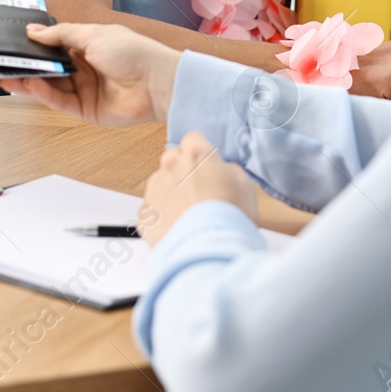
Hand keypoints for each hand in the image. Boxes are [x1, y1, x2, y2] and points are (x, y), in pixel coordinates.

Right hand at [0, 22, 180, 125]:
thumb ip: (60, 35)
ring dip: (26, 81)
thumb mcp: (92, 34)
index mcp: (85, 46)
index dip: (30, 47)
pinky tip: (32, 84)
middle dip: (21, 67)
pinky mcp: (85, 110)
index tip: (6, 45)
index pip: (50, 46)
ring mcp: (83, 90)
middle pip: (45, 68)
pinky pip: (59, 102)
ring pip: (47, 86)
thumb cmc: (132, 51)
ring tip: (3, 75)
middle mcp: (82, 68)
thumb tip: (32, 31)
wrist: (157, 81)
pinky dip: (44, 93)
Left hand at [140, 133, 258, 245]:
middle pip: (173, 159)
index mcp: (196, 154)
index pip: (193, 139)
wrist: (208, 251)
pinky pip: (152, 209)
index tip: (208, 167)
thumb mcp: (246, 188)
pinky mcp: (145, 214)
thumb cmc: (229, 219)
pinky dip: (162, 216)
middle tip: (201, 193)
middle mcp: (170, 166)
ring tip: (190, 216)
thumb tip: (224, 171)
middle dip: (184, 170)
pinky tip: (179, 229)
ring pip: (161, 184)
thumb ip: (230, 172)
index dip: (202, 154)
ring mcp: (154, 190)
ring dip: (172, 194)